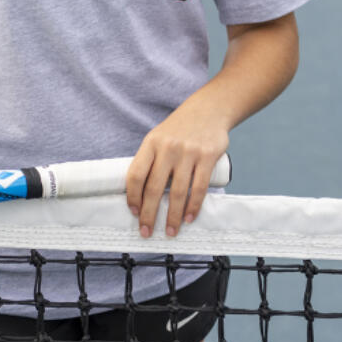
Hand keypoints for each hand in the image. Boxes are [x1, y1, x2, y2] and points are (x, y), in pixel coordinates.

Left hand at [125, 110, 228, 238]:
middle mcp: (168, 148)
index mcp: (151, 143)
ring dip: (173, 216)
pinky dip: (193, 206)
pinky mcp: (208, 156)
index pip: (136, 174)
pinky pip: (199, 187)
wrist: (209, 109)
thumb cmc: (179, 129)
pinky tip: (189, 218)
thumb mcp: (158, 138)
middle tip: (146, 232)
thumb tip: (140, 194)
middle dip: (149, 214)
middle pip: (155, 187)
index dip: (132, 197)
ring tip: (170, 231)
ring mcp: (189, 152)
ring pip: (178, 192)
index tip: (134, 213)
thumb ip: (150, 161)